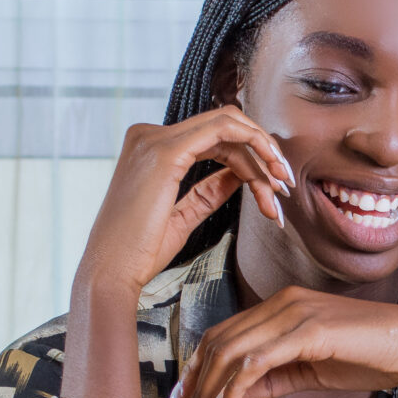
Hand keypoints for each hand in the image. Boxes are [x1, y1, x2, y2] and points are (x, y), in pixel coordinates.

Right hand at [76, 105, 297, 296]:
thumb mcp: (183, 215)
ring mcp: (155, 139)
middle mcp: (149, 135)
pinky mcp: (166, 152)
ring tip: (280, 188)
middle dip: (263, 151)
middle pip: (224, 126)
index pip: (213, 138)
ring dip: (263, 152)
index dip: (250, 158)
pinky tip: (267, 178)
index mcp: (149, 148)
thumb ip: (209, 191)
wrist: (112, 273)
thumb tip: (238, 176)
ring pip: (229, 124)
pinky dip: (253, 149)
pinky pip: (223, 132)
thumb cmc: (140, 252)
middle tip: (284, 184)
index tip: (273, 190)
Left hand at [171, 287, 397, 397]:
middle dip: (195, 385)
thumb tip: (231, 395)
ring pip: (231, 350)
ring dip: (210, 392)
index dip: (196, 369)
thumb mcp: (310, 369)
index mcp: (283, 305)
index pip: (223, 333)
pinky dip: (235, 388)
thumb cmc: (374, 355)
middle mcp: (283, 301)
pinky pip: (256, 361)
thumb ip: (271, 377)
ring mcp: (296, 312)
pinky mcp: (309, 330)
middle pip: (218, 341)